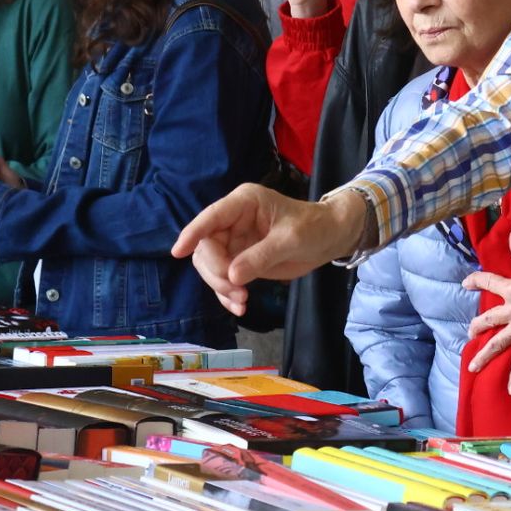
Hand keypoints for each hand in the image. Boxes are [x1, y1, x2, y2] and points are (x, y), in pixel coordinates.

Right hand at [172, 184, 364, 314]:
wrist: (331, 238)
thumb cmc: (314, 226)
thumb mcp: (290, 239)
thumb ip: (261, 256)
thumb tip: (232, 276)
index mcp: (244, 203)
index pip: (211, 217)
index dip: (193, 233)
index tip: (178, 251)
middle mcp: (233, 221)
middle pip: (206, 247)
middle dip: (216, 272)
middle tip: (237, 290)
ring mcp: (235, 241)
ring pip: (210, 266)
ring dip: (220, 287)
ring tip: (243, 302)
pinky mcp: (240, 260)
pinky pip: (223, 279)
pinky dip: (227, 295)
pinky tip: (240, 307)